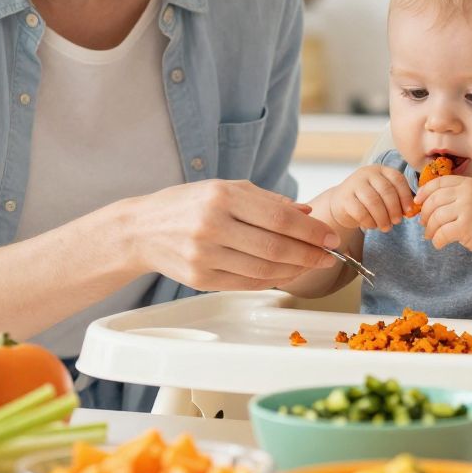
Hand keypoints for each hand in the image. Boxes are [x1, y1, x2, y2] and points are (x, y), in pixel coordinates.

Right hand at [128, 180, 338, 291]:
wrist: (141, 229)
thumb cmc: (187, 205)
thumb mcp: (225, 188)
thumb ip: (268, 201)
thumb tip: (308, 215)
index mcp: (222, 196)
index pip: (279, 217)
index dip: (311, 231)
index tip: (330, 237)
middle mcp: (212, 225)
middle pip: (275, 247)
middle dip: (309, 254)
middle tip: (328, 255)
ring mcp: (204, 255)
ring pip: (263, 270)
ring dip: (294, 270)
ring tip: (309, 265)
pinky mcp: (200, 279)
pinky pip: (246, 283)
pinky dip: (271, 280)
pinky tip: (284, 273)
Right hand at [325, 164, 415, 231]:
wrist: (341, 203)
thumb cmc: (368, 200)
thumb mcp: (383, 195)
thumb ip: (397, 199)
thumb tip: (412, 210)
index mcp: (381, 170)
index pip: (397, 179)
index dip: (405, 196)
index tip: (409, 211)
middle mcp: (367, 173)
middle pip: (386, 190)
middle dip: (394, 209)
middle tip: (397, 221)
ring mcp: (354, 184)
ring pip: (373, 201)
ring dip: (383, 218)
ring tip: (386, 227)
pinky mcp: (344, 198)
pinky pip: (360, 212)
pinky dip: (369, 222)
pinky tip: (372, 225)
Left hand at [415, 175, 471, 253]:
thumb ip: (456, 194)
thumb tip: (425, 200)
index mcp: (468, 183)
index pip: (439, 182)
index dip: (425, 192)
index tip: (417, 201)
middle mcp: (466, 193)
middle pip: (434, 200)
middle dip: (424, 213)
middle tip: (424, 223)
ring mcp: (466, 209)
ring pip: (436, 217)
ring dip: (429, 229)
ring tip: (430, 235)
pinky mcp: (465, 227)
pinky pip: (442, 233)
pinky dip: (437, 240)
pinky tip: (438, 244)